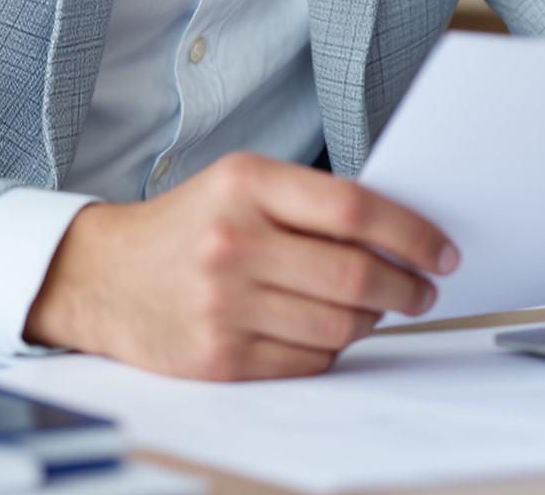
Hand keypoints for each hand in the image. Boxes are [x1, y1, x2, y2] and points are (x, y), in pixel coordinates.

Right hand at [24, 152, 457, 379]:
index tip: (442, 251)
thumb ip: (312, 202)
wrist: (103, 276)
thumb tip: (401, 236)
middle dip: (406, 288)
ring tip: (373, 311)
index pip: (354, 211)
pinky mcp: (219, 356)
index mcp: (246, 184)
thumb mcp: (241, 185)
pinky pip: (308, 360)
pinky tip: (324, 331)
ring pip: (339, 326)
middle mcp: (233, 242)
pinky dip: (331, 348)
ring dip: (372, 322)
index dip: (412, 234)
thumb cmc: (188, 226)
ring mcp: (224, 304)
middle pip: (355, 276)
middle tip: (422, 290)